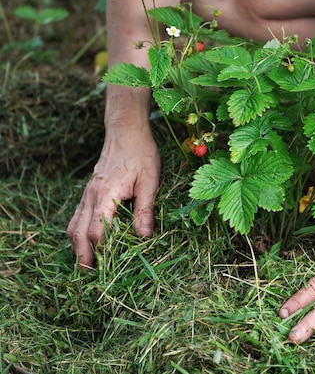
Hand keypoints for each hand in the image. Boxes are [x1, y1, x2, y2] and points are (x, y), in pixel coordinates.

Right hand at [67, 126, 159, 267]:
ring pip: (74, 224)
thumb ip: (145, 208)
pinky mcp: (90, 190)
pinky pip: (78, 215)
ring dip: (78, 245)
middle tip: (90, 275)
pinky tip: (87, 240)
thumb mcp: (150, 181)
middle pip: (78, 233)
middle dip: (83, 255)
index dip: (101, 252)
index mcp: (106, 196)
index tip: (108, 269)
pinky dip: (78, 231)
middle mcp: (91, 196)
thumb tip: (145, 236)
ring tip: (87, 263)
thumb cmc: (141, 153)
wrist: (126, 130)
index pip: (96, 231)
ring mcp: (87, 193)